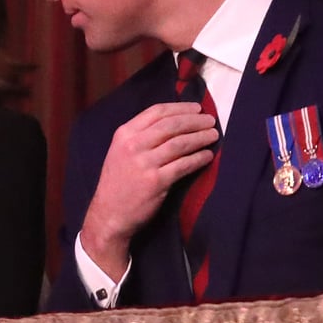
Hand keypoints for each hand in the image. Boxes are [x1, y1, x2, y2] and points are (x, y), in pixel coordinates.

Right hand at [81, 102, 218, 280]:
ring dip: (200, 138)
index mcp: (124, 134)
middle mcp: (133, 145)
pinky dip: (199, 159)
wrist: (109, 214)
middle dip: (194, 121)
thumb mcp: (120, 152)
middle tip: (211, 121)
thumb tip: (175, 122)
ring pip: (180, 143)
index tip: (196, 108)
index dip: (180, 107)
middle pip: (171, 125)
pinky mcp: (156, 181)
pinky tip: (208, 156)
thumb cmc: (117, 183)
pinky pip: (184, 165)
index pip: (156, 112)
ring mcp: (144, 163)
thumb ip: (141, 137)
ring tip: (214, 136)